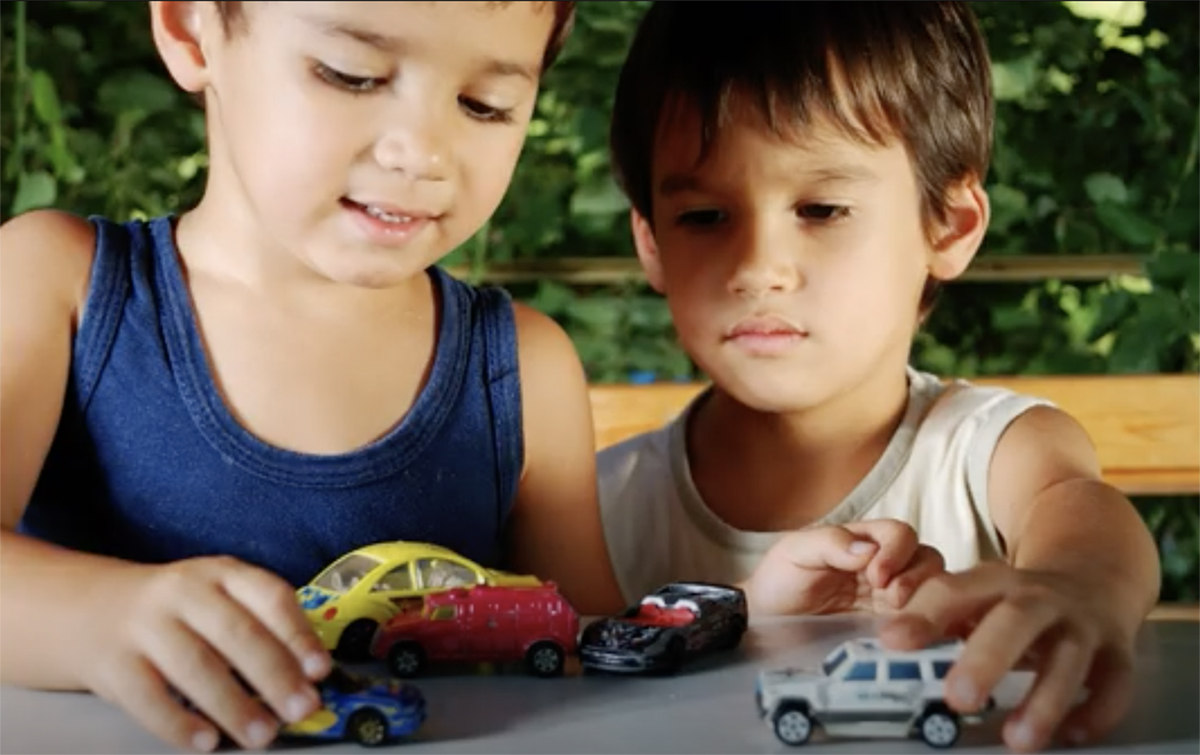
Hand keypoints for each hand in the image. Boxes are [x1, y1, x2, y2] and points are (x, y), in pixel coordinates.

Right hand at [75, 556, 331, 751]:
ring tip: (263, 735)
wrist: (91, 611)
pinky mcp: (113, 663)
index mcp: (223, 573)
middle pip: (236, 633)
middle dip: (275, 675)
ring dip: (234, 705)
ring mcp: (145, 625)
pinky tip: (206, 742)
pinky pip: (148, 697)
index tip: (320, 670)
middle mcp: (185, 592)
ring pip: (195, 666)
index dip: (298, 634)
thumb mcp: (221, 600)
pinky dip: (179, 723)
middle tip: (303, 709)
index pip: (269, 596)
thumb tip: (308, 677)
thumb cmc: (180, 613)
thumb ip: (261, 628)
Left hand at [744, 519, 945, 615]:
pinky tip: (907, 634)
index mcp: (863, 541)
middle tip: (892, 599)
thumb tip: (869, 550)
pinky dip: (922, 624)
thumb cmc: (779, 580)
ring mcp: (888, 598)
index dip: (897, 552)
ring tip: (898, 617)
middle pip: (926, 559)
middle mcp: (883, 566)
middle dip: (917, 576)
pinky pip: (919, 621)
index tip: (876, 576)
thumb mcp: (796, 552)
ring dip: (924, 599)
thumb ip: (830, 543)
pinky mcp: (888, 627)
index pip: (900, 534)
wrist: (765, 623)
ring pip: (931, 590)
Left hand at [878, 560, 1136, 752]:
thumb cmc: (1017, 600)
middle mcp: (1038, 597)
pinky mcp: (1118, 649)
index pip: (952, 590)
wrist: (1094, 577)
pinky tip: (1073, 735)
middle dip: (986, 658)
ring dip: (1044, 699)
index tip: (892, 641)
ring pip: (1067, 656)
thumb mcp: (978, 597)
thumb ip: (938, 616)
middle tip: (957, 697)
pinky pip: (1115, 680)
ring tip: (1017, 741)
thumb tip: (888, 645)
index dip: (922, 614)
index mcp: (993, 582)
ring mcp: (1080, 623)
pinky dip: (1097, 709)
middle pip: (1014, 619)